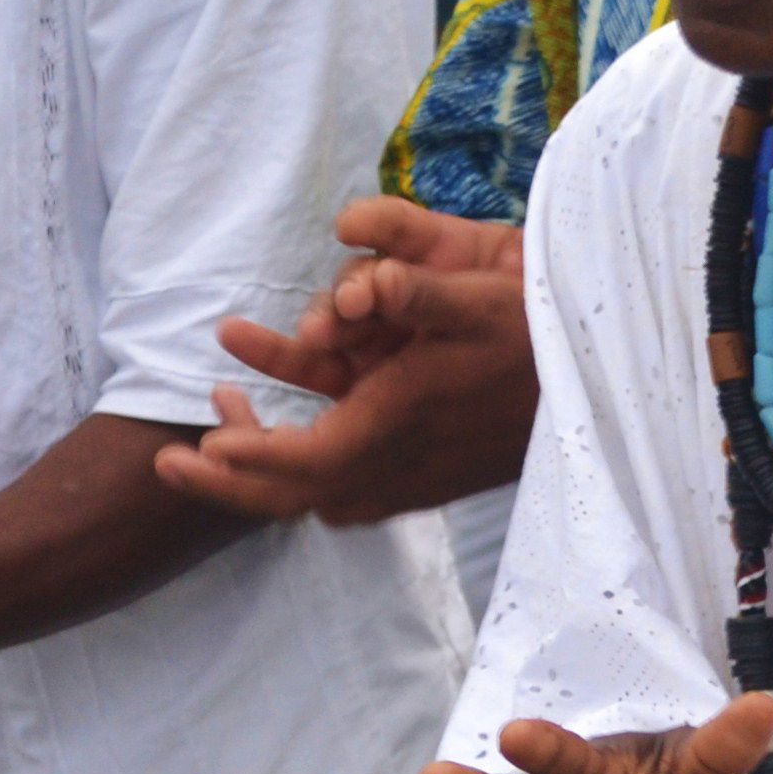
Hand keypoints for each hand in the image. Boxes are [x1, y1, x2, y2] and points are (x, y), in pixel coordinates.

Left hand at [155, 202, 538, 526]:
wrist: (603, 378)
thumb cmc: (538, 329)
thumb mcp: (481, 293)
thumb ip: (416, 285)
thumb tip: (365, 278)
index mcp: (404, 424)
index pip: (309, 463)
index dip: (252, 460)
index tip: (202, 444)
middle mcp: (402, 460)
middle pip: (299, 496)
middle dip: (231, 482)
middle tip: (169, 462)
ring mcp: (412, 472)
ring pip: (319, 488)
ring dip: (266, 460)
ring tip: (224, 410)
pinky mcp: (423, 468)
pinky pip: (349, 479)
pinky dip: (308, 458)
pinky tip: (287, 410)